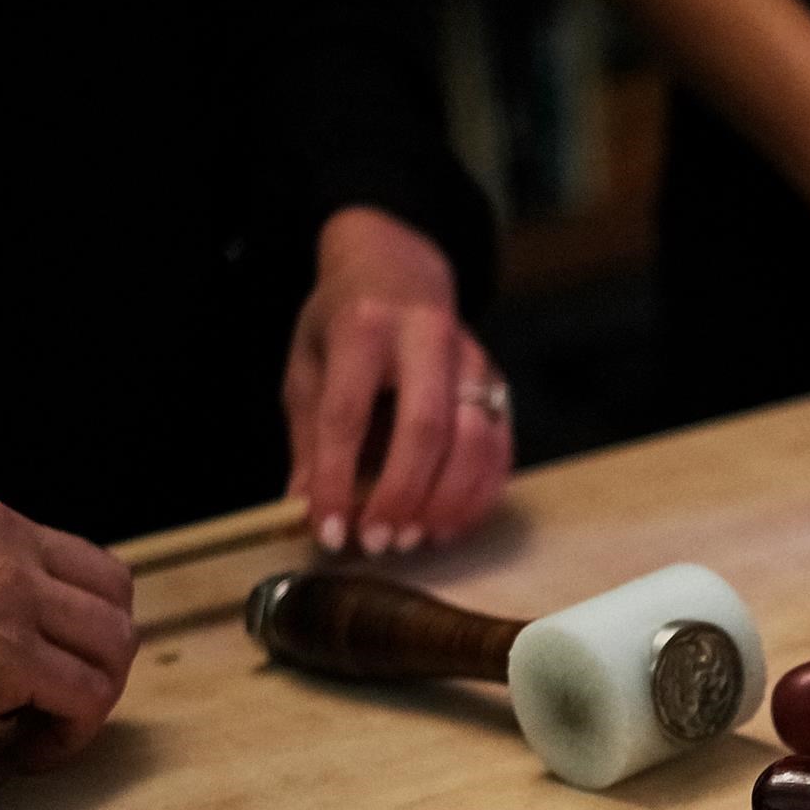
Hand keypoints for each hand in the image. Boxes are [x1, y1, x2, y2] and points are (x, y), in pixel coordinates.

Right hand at [0, 463, 136, 765]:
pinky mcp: (8, 652)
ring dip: (92, 694)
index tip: (34, 654)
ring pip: (112, 644)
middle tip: (61, 692)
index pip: (56, 551)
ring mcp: (9, 591)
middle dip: (95, 649)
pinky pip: (85, 698)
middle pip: (108, 591)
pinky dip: (72, 734)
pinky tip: (27, 752)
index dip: (59, 612)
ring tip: (46, 726)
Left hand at [283, 207, 513, 557]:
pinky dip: (478, 496)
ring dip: (446, 501)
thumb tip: (307, 505)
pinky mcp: (499, 386)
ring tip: (415, 537)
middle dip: (401, 494)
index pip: (348, 413)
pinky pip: (501, 451)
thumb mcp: (308, 365)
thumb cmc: (344, 322)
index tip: (327, 528)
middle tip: (379, 541)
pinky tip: (449, 525)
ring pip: (475, 441)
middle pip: (425, 427)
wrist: (400, 269)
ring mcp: (473, 361)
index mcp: (364, 326)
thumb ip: (310, 436)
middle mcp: (427, 338)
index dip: (336, 478)